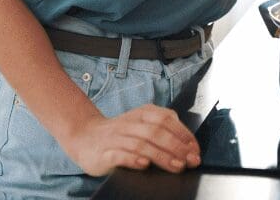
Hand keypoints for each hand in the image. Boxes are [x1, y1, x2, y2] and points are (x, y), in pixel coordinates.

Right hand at [61, 104, 200, 175]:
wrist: (84, 136)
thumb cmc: (121, 133)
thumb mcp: (143, 124)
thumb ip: (163, 130)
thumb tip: (189, 147)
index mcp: (143, 113)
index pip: (168, 120)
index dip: (184, 135)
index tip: (195, 150)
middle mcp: (130, 122)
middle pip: (157, 132)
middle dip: (177, 147)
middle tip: (190, 161)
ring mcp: (116, 137)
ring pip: (142, 144)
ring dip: (162, 156)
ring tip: (177, 166)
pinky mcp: (104, 152)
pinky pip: (120, 155)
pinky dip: (133, 159)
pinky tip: (144, 165)